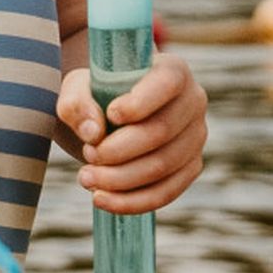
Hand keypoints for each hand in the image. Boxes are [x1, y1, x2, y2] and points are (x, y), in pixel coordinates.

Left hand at [59, 54, 205, 212]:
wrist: (108, 115)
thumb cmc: (96, 94)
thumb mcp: (77, 88)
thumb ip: (77, 103)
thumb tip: (94, 133)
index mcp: (172, 71)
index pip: (166, 84)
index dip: (139, 103)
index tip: (110, 115)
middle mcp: (193, 102)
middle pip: (161, 132)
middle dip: (118, 150)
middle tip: (87, 154)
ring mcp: (196, 137)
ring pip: (162, 167)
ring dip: (119, 179)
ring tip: (86, 177)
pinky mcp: (190, 168)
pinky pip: (166, 192)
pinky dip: (131, 201)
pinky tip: (101, 199)